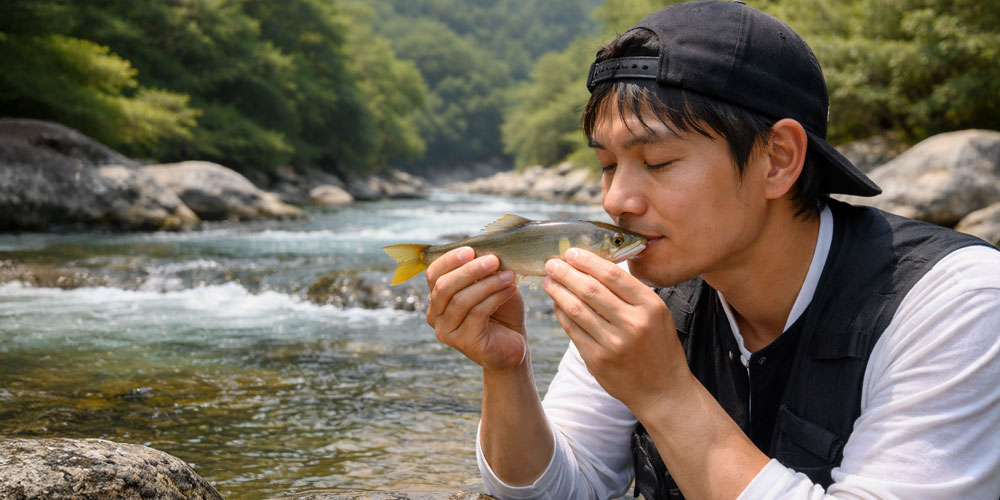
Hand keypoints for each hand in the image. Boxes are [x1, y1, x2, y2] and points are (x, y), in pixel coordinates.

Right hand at [426, 247, 526, 372]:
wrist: (513, 344)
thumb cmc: (501, 312)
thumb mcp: (489, 285)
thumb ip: (482, 270)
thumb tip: (485, 250)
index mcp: (437, 298)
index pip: (433, 274)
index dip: (449, 260)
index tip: (471, 250)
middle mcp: (436, 316)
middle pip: (444, 287)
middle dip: (469, 270)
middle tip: (493, 260)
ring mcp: (447, 332)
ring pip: (462, 300)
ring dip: (488, 284)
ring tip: (509, 275)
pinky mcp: (465, 342)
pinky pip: (477, 313)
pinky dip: (495, 297)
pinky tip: (510, 289)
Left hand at [543, 248, 690, 415]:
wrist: (663, 391)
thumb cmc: (659, 347)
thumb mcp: (657, 314)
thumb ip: (631, 292)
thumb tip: (595, 266)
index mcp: (650, 306)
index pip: (613, 275)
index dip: (588, 261)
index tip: (572, 253)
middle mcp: (632, 324)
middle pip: (590, 289)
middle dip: (566, 272)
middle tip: (552, 262)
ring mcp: (613, 344)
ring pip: (576, 309)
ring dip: (558, 291)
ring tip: (549, 280)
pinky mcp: (597, 360)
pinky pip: (573, 330)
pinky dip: (562, 313)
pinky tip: (557, 303)